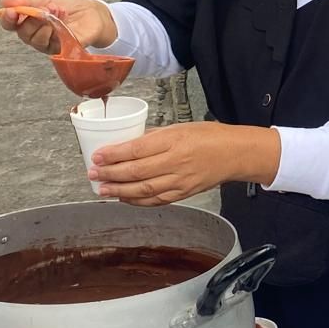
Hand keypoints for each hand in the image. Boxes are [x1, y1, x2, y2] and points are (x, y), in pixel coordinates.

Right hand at [0, 0, 116, 54]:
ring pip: (36, 39)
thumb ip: (28, 0)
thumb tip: (5, 1)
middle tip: (44, 7)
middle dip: (31, 18)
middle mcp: (36, 35)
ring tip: (58, 11)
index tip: (10, 11)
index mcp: (30, 21)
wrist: (95, 12)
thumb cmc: (72, 5)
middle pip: (22, 33)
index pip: (11, 24)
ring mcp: (50, 45)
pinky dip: (58, 30)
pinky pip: (54, 43)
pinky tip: (64, 21)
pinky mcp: (64, 51)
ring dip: (46, 22)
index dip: (7, 19)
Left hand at [92, 122, 281, 206]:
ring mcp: (179, 181)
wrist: (235, 154)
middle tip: (93, 173)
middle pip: (136, 172)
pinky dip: (137, 200)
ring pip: (143, 190)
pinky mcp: (183, 193)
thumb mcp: (181, 126)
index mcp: (174, 141)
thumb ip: (155, 137)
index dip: (114, 155)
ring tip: (102, 189)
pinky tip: (124, 198)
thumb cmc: (210, 136)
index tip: (98, 156)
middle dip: (110, 174)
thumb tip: (129, 143)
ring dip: (119, 191)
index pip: (136, 149)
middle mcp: (175, 162)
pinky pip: (156, 199)